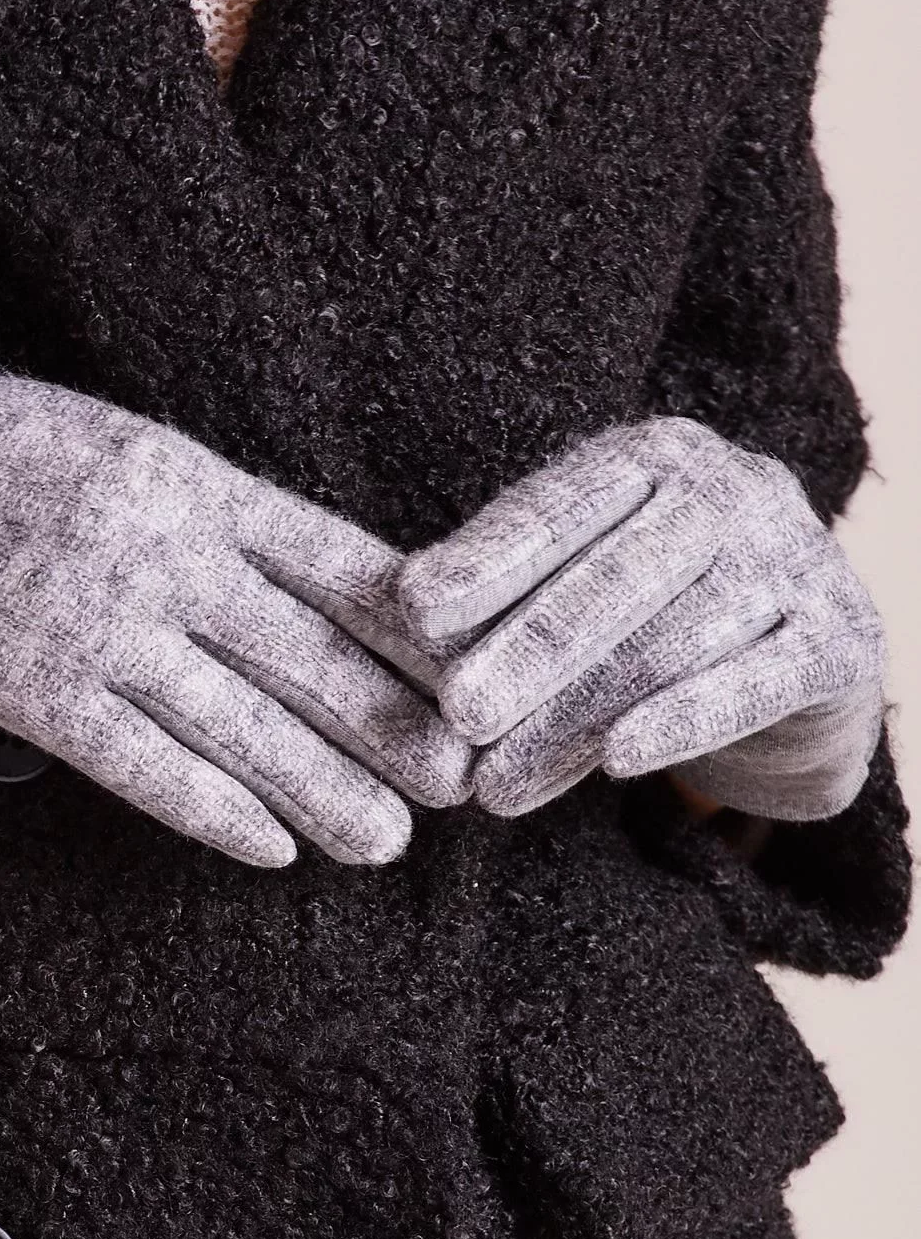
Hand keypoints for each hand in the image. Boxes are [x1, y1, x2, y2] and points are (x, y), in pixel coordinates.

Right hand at [0, 303, 471, 866]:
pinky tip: (269, 848)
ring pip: (237, 724)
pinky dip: (210, 810)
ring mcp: (89, 622)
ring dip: (322, 788)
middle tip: (463, 782)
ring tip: (388, 840)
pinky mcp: (24, 687)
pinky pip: (139, 763)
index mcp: (186, 476)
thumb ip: (202, 504)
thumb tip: (304, 575)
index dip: (416, 629)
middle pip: (306, 653)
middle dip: (392, 723)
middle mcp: (155, 548)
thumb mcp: (107, 441)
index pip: (337, 561)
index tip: (476, 674)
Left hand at [397, 417, 885, 819]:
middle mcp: (732, 488)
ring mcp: (795, 558)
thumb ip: (508, 585)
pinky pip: (752, 683)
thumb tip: (397, 613)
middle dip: (530, 649)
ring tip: (499, 784)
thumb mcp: (584, 571)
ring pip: (675, 638)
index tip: (412, 611)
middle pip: (618, 573)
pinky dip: (682, 720)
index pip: (563, 503)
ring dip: (579, 716)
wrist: (803, 663)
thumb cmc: (658, 608)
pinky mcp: (840, 640)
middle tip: (458, 714)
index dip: (488, 557)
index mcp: (654, 455)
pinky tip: (618, 762)